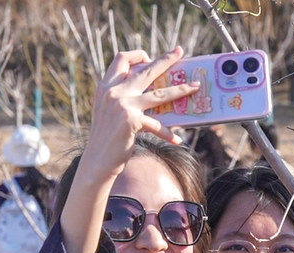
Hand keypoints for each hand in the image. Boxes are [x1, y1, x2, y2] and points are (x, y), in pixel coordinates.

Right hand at [83, 47, 200, 177]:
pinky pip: (158, 125)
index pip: (121, 59)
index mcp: (106, 86)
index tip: (150, 58)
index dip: (137, 56)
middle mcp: (114, 92)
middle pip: (146, 70)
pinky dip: (168, 133)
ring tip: (195, 87)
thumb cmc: (109, 137)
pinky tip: (177, 140)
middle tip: (180, 51)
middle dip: (165, 59)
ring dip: (181, 90)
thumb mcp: (111, 112)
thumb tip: (152, 92)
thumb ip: (123, 98)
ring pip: (160, 93)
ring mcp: (123, 105)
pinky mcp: (132, 121)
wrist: (98, 159)